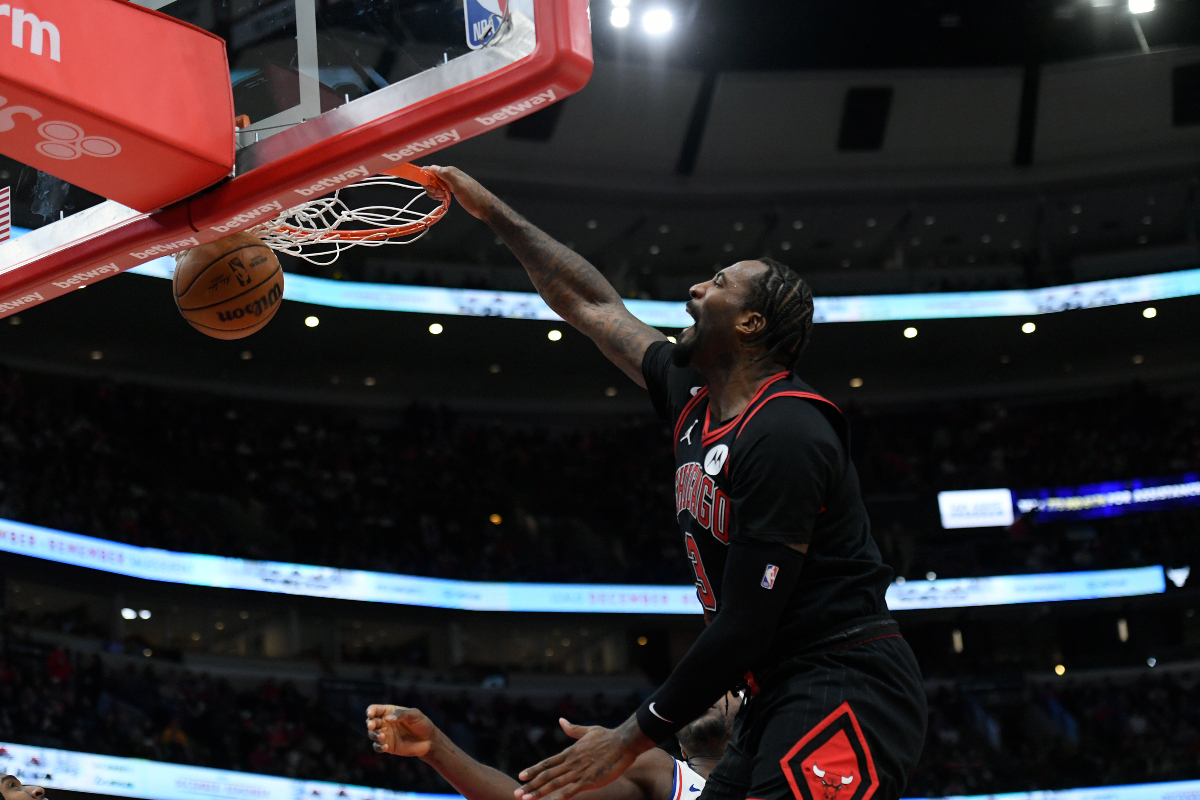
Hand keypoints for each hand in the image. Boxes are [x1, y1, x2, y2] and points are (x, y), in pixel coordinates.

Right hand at [366, 704, 435, 756]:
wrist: (429, 740)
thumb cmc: (422, 723)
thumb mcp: (415, 715)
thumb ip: (401, 714)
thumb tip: (387, 719)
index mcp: (390, 712)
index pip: (375, 709)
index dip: (371, 711)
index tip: (370, 714)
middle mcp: (385, 723)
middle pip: (371, 722)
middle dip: (370, 723)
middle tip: (372, 726)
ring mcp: (386, 735)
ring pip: (372, 734)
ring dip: (374, 735)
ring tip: (382, 737)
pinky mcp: (388, 746)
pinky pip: (378, 747)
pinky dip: (378, 747)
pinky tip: (385, 747)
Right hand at [424, 166, 495, 221]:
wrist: (485, 207)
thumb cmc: (474, 197)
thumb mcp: (459, 186)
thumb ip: (446, 175)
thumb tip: (432, 167)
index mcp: (449, 171)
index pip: (429, 170)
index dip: (426, 179)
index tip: (432, 189)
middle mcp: (448, 175)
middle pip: (429, 179)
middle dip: (431, 188)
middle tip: (439, 195)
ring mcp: (450, 182)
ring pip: (433, 185)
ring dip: (434, 193)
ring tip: (443, 197)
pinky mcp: (452, 190)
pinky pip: (439, 190)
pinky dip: (438, 195)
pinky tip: (444, 199)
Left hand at [514, 718, 646, 799]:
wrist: (624, 742)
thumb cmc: (608, 736)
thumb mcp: (588, 731)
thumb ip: (573, 729)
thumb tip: (561, 721)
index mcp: (570, 752)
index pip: (547, 763)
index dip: (533, 770)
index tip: (521, 776)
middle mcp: (571, 763)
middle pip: (546, 776)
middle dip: (530, 786)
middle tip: (516, 793)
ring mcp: (579, 772)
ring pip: (554, 784)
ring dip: (538, 793)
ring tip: (525, 799)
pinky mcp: (589, 780)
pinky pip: (571, 791)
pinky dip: (559, 797)